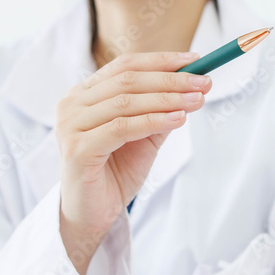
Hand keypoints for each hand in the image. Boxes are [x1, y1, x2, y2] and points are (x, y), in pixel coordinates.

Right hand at [55, 52, 210, 274]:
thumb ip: (160, 111)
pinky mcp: (76, 149)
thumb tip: (192, 87)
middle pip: (127, 81)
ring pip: (126, 102)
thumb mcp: (143, 137)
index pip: (125, 66)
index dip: (161, 61)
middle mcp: (71, 104)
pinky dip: (153, 121)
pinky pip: (122, 128)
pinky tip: (178, 120)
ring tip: (197, 101)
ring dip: (167, 99)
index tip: (196, 60)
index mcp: (84, 94)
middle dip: (170, 79)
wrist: (92, 214)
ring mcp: (70, 125)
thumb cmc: (114, 174)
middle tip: (204, 81)